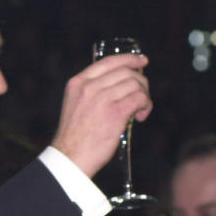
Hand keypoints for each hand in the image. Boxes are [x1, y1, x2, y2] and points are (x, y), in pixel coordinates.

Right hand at [51, 53, 151, 176]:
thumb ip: (92, 91)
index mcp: (78, 83)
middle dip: (140, 82)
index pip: (109, 61)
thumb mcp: (75, 105)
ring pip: (136, 84)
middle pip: (126, 72)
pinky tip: (140, 117)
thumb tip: (120, 84)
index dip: (129, 59)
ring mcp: (102, 98)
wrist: (70, 157)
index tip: (141, 61)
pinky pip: (140, 98)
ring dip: (144, 96)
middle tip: (142, 96)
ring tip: (140, 111)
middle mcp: (89, 87)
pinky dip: (145, 106)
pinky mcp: (116, 112)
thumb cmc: (74, 137)